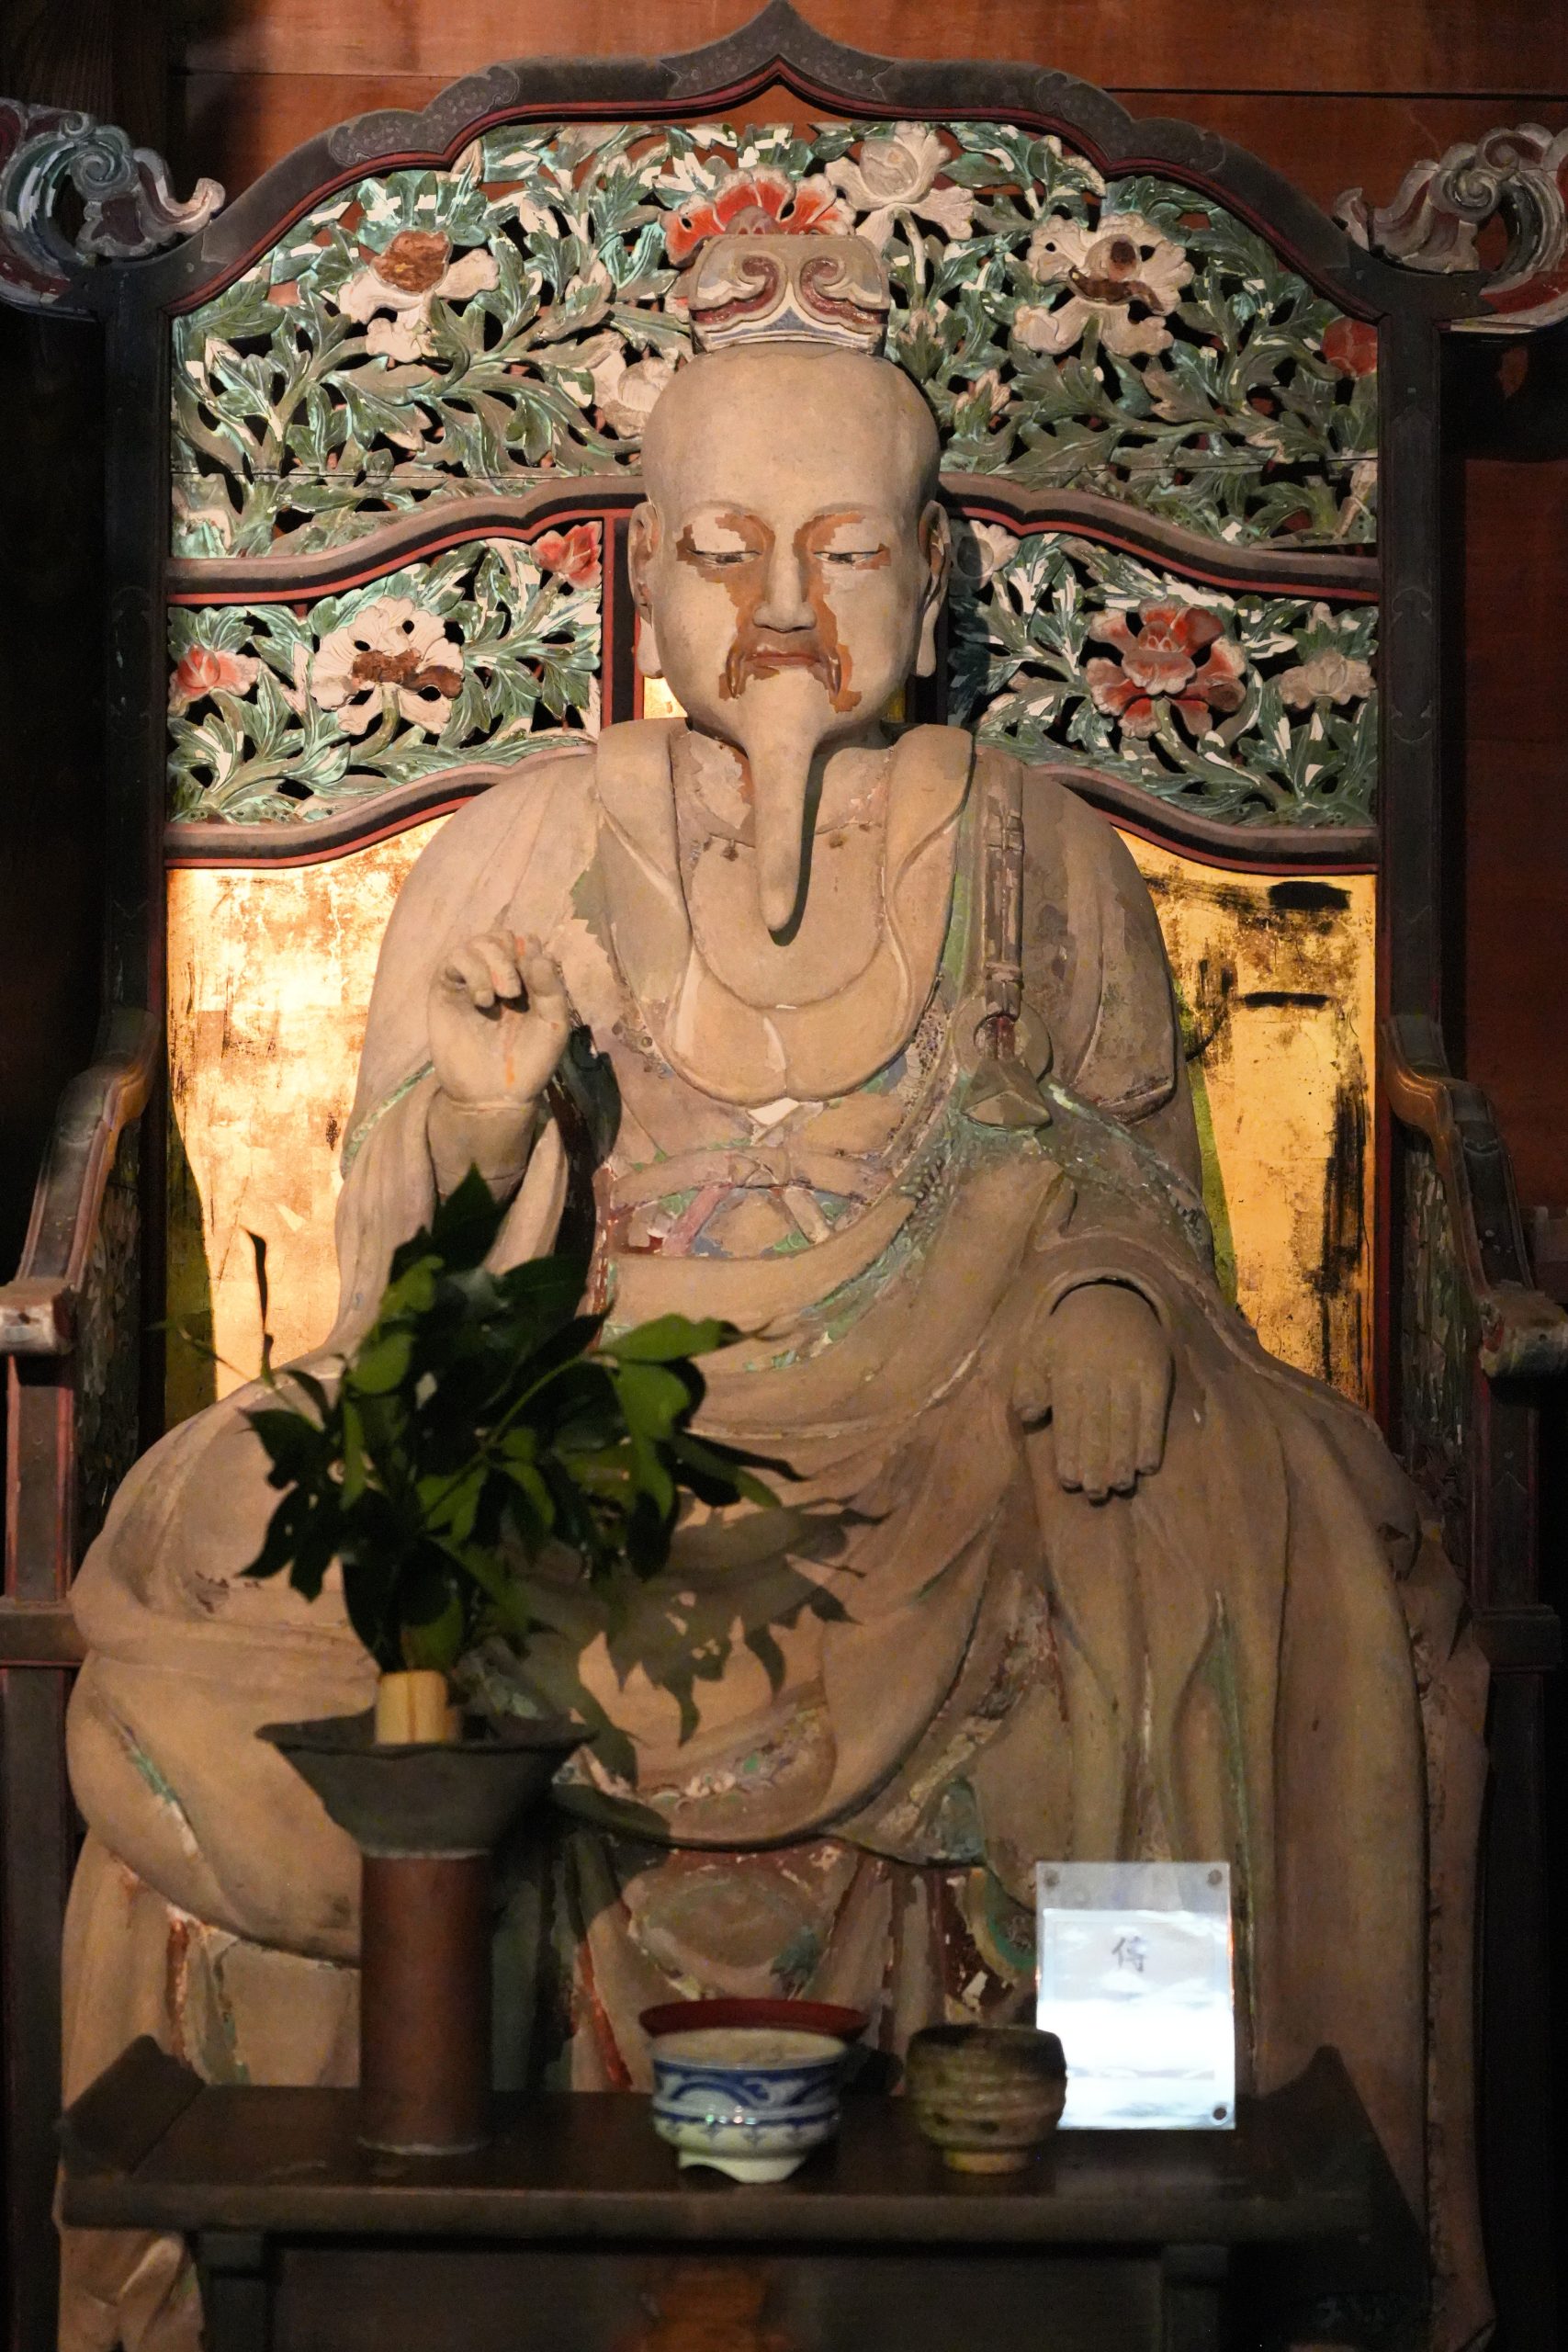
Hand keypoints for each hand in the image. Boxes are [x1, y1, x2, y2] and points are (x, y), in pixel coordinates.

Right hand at [427, 932, 571, 1111]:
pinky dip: (472, 971)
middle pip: (502, 936)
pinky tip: (482, 1000)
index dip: (532, 954)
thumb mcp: (553, 1025)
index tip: (536, 982)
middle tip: (514, 992)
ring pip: (478, 942)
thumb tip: (536, 951)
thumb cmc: (529, 1062)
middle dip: (511, 956)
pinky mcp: (447, 989)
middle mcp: (497, 976)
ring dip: (493, 962)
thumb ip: (551, 988)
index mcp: (526, 980)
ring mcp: (471, 981)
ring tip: (500, 997)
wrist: (494, 1095)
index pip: (527, 943)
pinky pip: (455, 958)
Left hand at [1016, 1283, 1172, 1500]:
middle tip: (1095, 1493)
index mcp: (1067, 1369)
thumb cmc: (1066, 1336)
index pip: (1069, 1418)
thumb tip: (1029, 1416)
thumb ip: (1028, 1383)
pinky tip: (1146, 1465)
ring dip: (1123, 1459)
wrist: (1110, 1299)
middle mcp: (1100, 1372)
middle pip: (1099, 1425)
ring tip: (1118, 1485)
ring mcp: (1131, 1373)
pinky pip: (1155, 1413)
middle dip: (1096, 1463)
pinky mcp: (1156, 1374)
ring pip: (1127, 1423)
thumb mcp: (1037, 1350)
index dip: (1070, 1452)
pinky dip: (1152, 1440)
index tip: (1070, 1481)